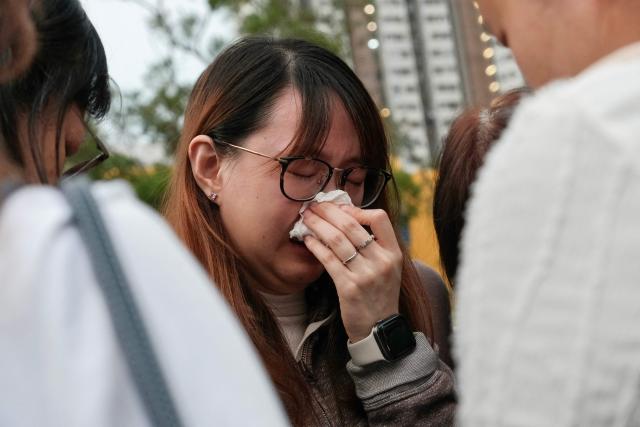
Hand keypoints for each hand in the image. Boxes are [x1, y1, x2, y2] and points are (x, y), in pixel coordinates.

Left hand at [302, 203, 401, 341]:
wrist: (379, 329)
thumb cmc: (379, 294)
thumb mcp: (388, 267)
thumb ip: (374, 245)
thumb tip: (347, 217)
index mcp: (393, 253)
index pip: (379, 218)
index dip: (357, 209)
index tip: (340, 209)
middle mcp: (382, 261)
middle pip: (351, 225)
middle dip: (328, 211)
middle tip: (313, 205)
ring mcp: (366, 275)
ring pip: (336, 240)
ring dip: (317, 224)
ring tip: (306, 218)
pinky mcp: (349, 288)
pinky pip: (328, 259)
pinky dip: (315, 245)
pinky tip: (307, 239)